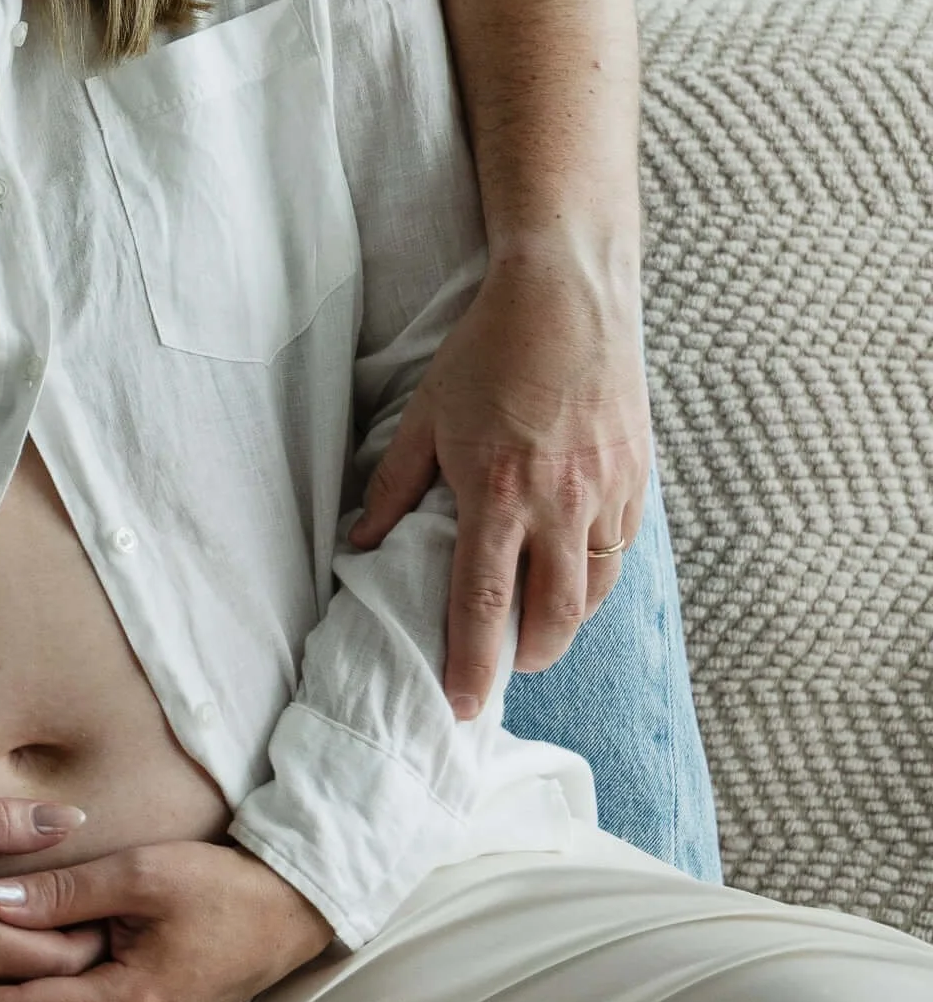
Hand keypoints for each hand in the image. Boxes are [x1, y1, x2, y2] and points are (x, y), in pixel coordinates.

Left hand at [349, 236, 650, 716]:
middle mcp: (559, 504)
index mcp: (497, 493)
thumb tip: (363, 544)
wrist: (567, 296)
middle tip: (507, 667)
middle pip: (553, 617)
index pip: (482, 604)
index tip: (462, 705)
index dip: (471, 664)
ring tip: (539, 625)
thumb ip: (395, 486)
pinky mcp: (638, 478)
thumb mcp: (426, 414)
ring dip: (567, 620)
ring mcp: (607, 492)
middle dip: (530, 657)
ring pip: (596, 590)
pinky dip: (597, 571)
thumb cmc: (488, 350)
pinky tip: (575, 567)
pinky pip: (622, 549)